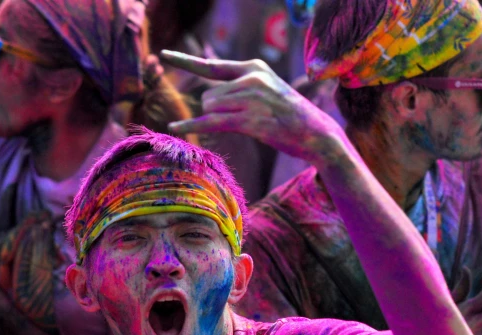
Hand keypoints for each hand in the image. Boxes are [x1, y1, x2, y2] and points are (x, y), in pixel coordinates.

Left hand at [160, 50, 347, 167]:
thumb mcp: (267, 89)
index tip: (164, 54)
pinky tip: (175, 126)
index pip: (212, 65)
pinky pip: (212, 122)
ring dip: (217, 120)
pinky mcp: (251, 120)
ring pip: (211, 108)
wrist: (317, 133)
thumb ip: (239, 86)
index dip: (186, 61)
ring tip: (246, 124)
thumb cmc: (289, 115)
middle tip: (241, 120)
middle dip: (214, 110)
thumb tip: (207, 95)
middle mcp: (251, 78)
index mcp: (254, 67)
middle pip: (209, 95)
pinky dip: (192, 125)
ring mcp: (251, 99)